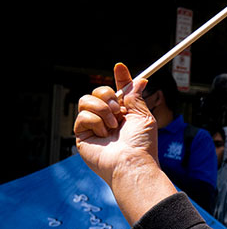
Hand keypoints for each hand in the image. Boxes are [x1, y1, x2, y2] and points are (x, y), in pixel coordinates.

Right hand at [75, 64, 158, 186]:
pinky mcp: (81, 134)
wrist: (131, 161)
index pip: (117, 92)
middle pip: (98, 92)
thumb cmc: (141, 143)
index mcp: (123, 113)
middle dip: (108, 96)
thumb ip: (136, 97)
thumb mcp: (143, 116)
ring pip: (86, 100)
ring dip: (103, 110)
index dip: (119, 79)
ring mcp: (93, 126)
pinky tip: (103, 135)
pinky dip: (96, 122)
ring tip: (113, 125)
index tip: (120, 67)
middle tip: (119, 110)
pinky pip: (82, 115)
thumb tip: (140, 80)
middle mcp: (107, 118)